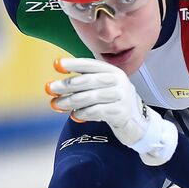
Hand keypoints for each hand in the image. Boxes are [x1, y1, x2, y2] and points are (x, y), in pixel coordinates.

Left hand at [47, 57, 178, 164]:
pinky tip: (75, 115)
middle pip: (88, 81)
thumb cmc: (115, 104)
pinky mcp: (121, 112)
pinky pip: (97, 111)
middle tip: (50, 88)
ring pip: (90, 97)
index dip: (73, 64)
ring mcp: (122, 97)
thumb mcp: (105, 89)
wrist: (137, 123)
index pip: (91, 65)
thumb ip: (87, 84)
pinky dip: (83, 113)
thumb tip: (59, 86)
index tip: (56, 65)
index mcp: (113, 72)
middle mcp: (119, 81)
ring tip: (57, 104)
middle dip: (67, 84)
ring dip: (70, 101)